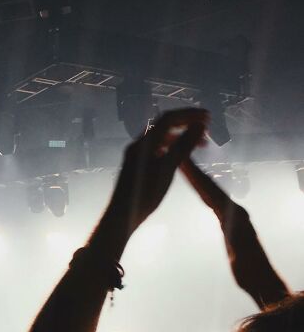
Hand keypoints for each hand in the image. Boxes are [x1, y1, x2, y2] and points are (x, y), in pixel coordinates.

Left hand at [108, 109, 208, 235]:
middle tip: (206, 129)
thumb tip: (199, 126)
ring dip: (180, 136)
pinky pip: (157, 149)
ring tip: (198, 144)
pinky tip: (181, 157)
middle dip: (186, 124)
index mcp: (145, 143)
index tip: (208, 117)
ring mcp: (136, 155)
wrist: (122, 217)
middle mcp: (138, 145)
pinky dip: (172, 147)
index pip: (169, 118)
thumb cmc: (145, 194)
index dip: (190, 114)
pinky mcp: (137, 166)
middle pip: (164, 125)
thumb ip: (183, 145)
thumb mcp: (168, 168)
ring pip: (161, 138)